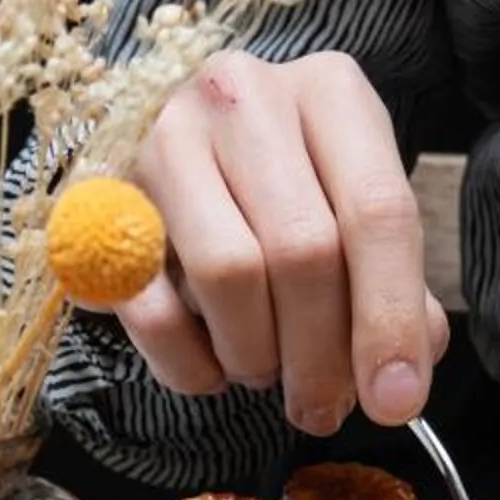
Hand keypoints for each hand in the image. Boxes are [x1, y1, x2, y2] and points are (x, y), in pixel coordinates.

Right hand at [107, 50, 448, 433]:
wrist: (186, 138)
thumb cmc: (291, 182)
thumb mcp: (355, 208)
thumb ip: (392, 286)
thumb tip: (397, 376)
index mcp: (329, 92)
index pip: (378, 210)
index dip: (390, 318)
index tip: (396, 401)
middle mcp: (244, 96)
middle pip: (302, 249)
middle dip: (320, 354)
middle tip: (324, 407)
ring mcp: (165, 138)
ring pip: (227, 274)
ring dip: (255, 355)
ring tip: (266, 371)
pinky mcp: (102, 195)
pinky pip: (148, 308)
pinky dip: (187, 365)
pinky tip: (212, 370)